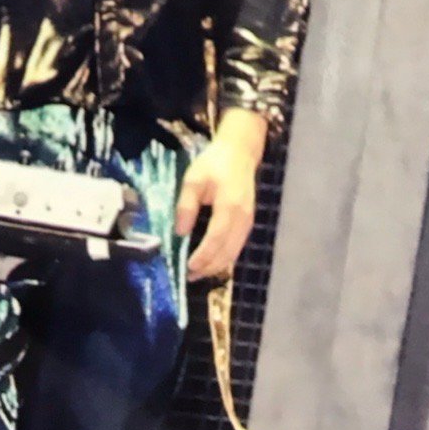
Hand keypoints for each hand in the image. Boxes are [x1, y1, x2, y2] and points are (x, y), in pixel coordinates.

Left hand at [175, 109, 266, 280]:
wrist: (239, 152)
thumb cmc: (214, 164)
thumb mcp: (193, 180)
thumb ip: (186, 206)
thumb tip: (180, 232)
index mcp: (229, 206)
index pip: (216, 239)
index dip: (203, 257)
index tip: (188, 268)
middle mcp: (242, 218)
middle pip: (227, 251)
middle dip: (209, 267)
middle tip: (189, 276)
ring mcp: (248, 221)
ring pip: (234, 252)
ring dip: (217, 266)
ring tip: (198, 273)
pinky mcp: (248, 222)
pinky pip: (237, 246)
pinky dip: (225, 257)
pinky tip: (212, 261)